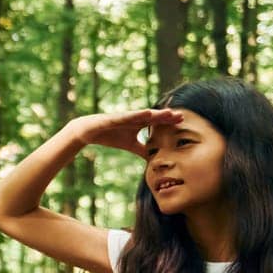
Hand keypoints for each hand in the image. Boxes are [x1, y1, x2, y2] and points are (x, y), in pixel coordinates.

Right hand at [66, 109, 183, 157]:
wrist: (89, 131)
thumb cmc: (110, 135)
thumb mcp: (130, 145)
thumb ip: (142, 150)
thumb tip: (154, 159)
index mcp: (139, 124)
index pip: (158, 123)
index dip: (169, 122)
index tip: (183, 123)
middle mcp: (135, 118)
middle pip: (155, 116)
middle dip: (167, 116)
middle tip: (182, 117)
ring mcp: (126, 116)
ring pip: (144, 114)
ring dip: (157, 113)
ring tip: (169, 113)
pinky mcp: (116, 117)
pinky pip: (128, 116)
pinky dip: (138, 115)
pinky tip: (147, 113)